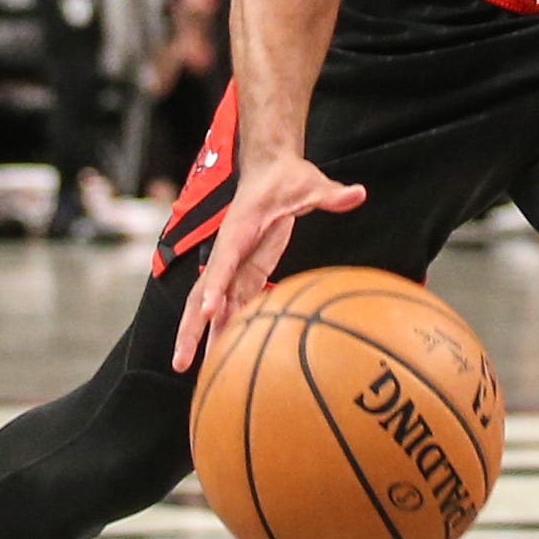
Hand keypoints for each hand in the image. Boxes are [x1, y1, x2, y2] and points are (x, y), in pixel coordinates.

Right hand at [170, 158, 370, 372]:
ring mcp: (233, 265)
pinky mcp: (244, 272)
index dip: (214, 287)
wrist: (271, 169)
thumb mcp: (311, 183)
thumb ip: (330, 193)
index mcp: (239, 230)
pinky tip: (221, 355)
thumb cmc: (289, 177)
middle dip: (191, 327)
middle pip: (202, 294)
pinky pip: (229, 304)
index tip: (207, 312)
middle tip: (181, 361)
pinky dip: (222, 328)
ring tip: (189, 369)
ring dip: (200, 335)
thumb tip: (357, 193)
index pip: (224, 262)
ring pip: (209, 304)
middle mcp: (228, 251)